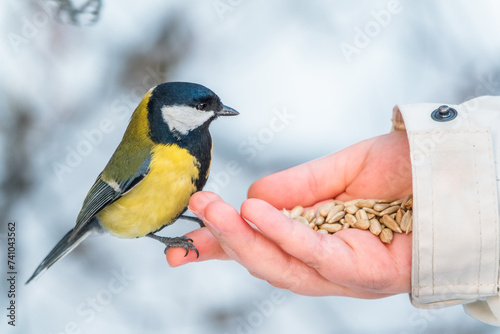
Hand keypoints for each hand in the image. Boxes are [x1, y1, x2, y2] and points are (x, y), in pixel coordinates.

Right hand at [166, 131, 411, 297]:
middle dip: (223, 239)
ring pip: (282, 265)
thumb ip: (297, 186)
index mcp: (315, 238)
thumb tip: (252, 196)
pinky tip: (255, 212)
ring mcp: (346, 273)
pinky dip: (283, 234)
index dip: (219, 245)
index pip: (260, 246)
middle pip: (265, 261)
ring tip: (214, 210)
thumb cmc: (402, 170)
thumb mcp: (339, 171)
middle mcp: (326, 263)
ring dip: (243, 238)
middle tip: (194, 210)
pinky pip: (316, 255)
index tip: (180, 241)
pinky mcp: (367, 274)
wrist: (455, 167)